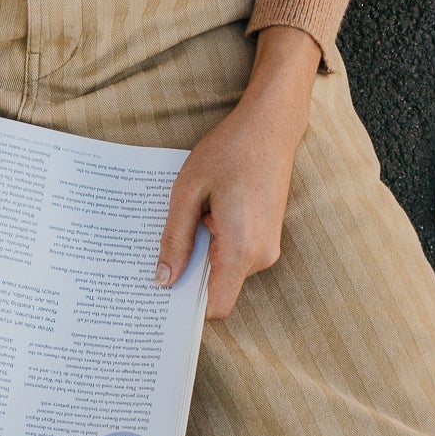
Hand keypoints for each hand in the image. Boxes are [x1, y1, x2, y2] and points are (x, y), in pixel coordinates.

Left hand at [155, 26, 320, 321]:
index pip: (216, 307)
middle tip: (162, 248)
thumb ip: (175, 239)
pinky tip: (206, 212)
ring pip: (225, 269)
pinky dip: (217, 241)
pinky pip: (236, 253)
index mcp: (240, 248)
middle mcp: (260, 256)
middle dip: (191, 273)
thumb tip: (164, 280)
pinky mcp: (268, 236)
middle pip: (217, 288)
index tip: (163, 297)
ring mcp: (268, 247)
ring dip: (204, 251)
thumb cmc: (229, 152)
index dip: (189, 309)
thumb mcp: (188, 192)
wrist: (272, 126)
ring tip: (191, 215)